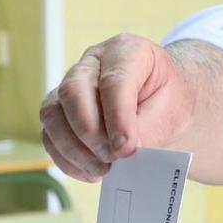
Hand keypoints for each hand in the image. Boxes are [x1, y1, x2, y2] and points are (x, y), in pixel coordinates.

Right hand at [40, 34, 193, 181]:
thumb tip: (122, 152)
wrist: (162, 104)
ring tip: (104, 169)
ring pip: (53, 114)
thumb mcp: (173, 110)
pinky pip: (49, 136)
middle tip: (113, 159)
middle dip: (91, 132)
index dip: (118, 116)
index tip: (127, 149)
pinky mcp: (59, 112)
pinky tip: (92, 172)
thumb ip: (150, 128)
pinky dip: (67, 160)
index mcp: (125, 51)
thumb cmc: (168, 101)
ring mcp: (70, 85)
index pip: (114, 80)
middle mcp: (92, 63)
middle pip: (73, 91)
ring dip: (75, 150)